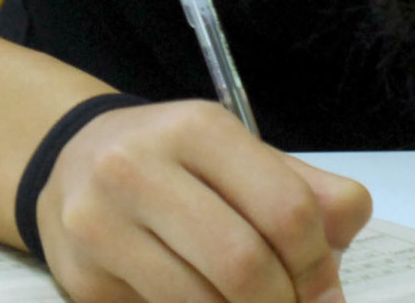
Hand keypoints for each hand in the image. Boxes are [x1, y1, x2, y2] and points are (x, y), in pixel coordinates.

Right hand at [38, 101, 369, 302]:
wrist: (68, 165)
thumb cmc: (172, 164)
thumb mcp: (237, 155)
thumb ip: (305, 189)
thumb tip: (345, 234)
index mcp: (195, 128)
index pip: (287, 208)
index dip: (318, 264)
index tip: (325, 291)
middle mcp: (138, 167)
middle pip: (243, 264)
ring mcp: (101, 224)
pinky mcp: (83, 279)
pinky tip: (205, 302)